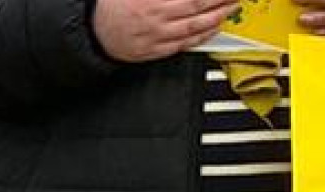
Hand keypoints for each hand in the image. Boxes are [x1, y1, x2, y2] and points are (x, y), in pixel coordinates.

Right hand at [91, 0, 238, 60]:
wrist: (93, 32)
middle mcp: (155, 17)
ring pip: (195, 27)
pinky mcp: (154, 51)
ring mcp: (155, 36)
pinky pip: (184, 44)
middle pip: (198, 7)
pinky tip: (214, 28)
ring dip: (218, 17)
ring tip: (231, 7)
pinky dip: (202, 36)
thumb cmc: (114, 7)